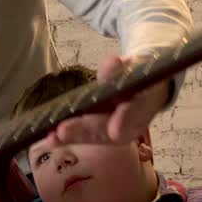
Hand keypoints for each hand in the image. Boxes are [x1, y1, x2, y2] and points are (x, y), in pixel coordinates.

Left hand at [45, 54, 170, 146]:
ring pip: (97, 134)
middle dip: (86, 131)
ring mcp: (118, 127)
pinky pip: (87, 133)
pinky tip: (51, 139)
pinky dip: (69, 136)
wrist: (146, 81)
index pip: (139, 111)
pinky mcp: (103, 128)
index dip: (126, 120)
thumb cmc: (141, 70)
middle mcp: (135, 121)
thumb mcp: (134, 62)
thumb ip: (121, 67)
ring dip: (74, 136)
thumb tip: (112, 63)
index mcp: (149, 100)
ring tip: (52, 138)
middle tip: (63, 131)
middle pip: (111, 129)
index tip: (114, 131)